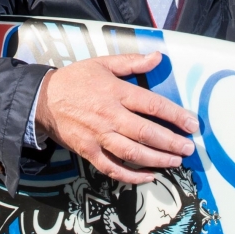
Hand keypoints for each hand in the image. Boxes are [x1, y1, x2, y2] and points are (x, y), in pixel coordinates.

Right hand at [33, 53, 199, 184]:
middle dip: (172, 143)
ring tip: (175, 162)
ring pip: (133, 153)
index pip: (153, 105)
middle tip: (189, 149)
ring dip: (157, 160)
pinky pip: (112, 168)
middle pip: (147, 133)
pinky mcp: (88, 151)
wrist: (42, 99)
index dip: (176, 116)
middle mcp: (109, 115)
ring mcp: (98, 136)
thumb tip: (158, 57)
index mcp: (116, 92)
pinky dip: (131, 175)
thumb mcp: (102, 63)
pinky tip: (149, 176)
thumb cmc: (75, 79)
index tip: (192, 124)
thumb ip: (132, 62)